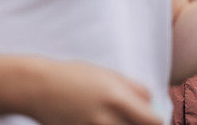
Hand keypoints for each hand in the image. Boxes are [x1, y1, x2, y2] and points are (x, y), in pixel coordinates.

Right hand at [31, 61, 161, 124]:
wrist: (40, 88)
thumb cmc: (76, 77)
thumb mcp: (109, 75)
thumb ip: (135, 90)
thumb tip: (153, 105)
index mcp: (118, 99)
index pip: (153, 122)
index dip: (157, 122)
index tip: (152, 119)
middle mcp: (106, 120)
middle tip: (132, 119)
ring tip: (112, 118)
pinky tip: (97, 121)